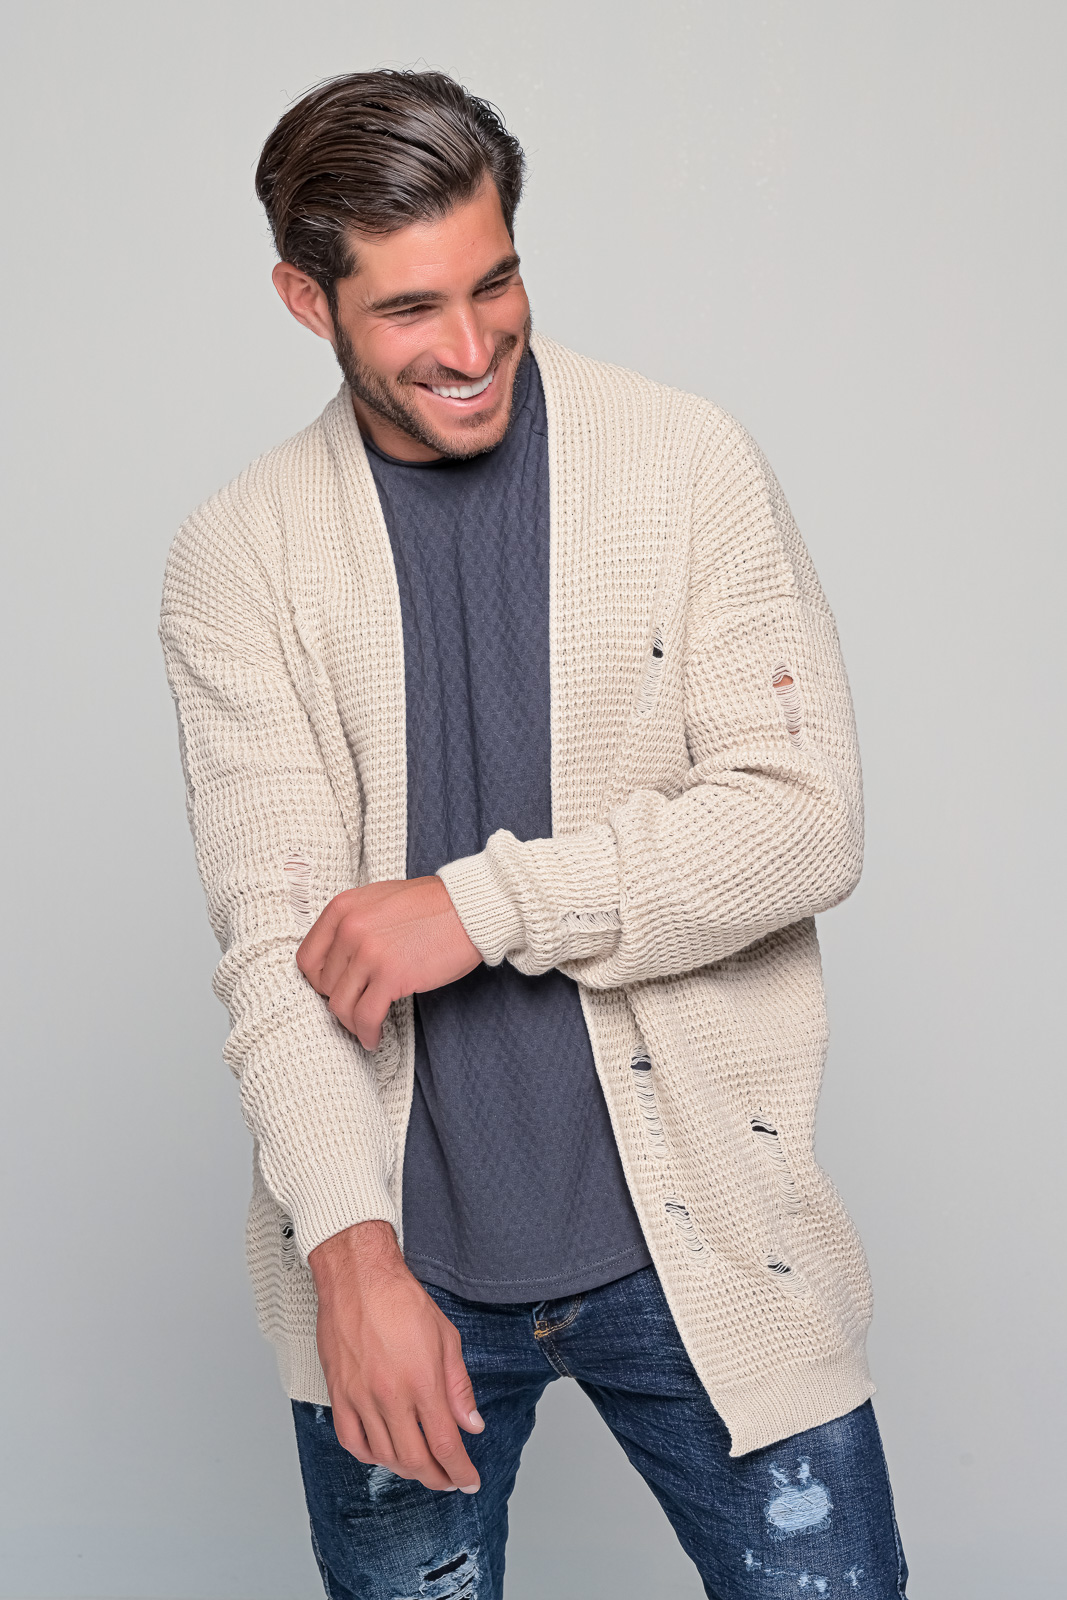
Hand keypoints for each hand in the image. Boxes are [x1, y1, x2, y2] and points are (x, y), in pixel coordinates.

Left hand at [297, 875, 480, 1049]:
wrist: (470, 907)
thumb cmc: (432, 904)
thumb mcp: (379, 899)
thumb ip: (353, 923)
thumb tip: (337, 958)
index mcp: (343, 908)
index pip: (308, 958)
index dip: (318, 981)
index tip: (334, 990)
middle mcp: (350, 929)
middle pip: (324, 985)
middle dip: (339, 1000)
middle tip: (356, 1007)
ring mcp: (369, 953)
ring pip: (340, 1005)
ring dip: (351, 1022)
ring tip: (364, 1027)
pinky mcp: (391, 976)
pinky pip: (366, 1016)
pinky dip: (367, 1033)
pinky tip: (374, 1037)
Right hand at [309, 1221, 483, 1492]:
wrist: (358, 1279)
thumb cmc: (402, 1301)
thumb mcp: (446, 1338)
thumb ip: (459, 1387)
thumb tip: (472, 1425)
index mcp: (422, 1381)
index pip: (445, 1444)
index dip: (459, 1470)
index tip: (469, 1481)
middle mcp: (390, 1396)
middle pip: (415, 1459)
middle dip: (436, 1478)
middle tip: (449, 1480)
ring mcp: (360, 1397)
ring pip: (383, 1455)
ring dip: (406, 1469)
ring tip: (422, 1467)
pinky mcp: (338, 1394)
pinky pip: (351, 1441)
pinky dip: (370, 1455)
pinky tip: (383, 1454)